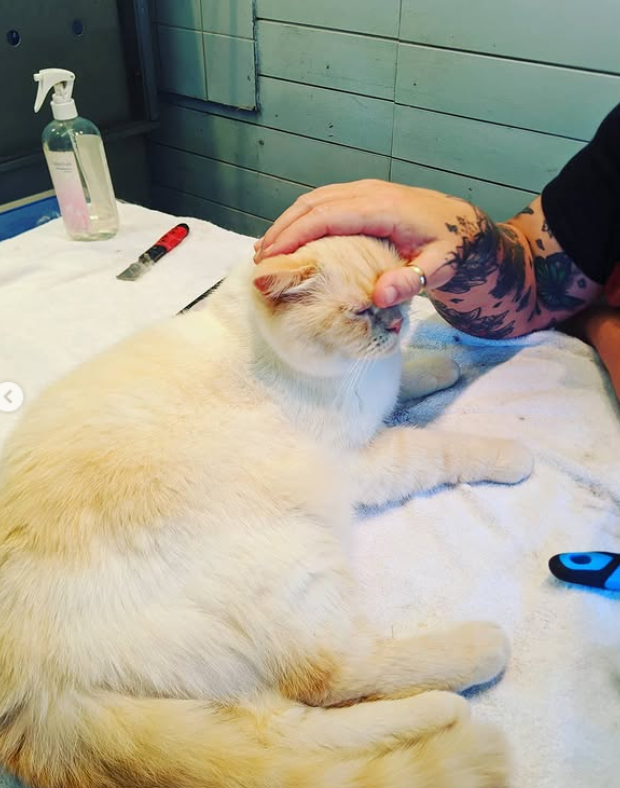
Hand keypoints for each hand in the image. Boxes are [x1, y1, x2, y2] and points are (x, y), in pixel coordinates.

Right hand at [253, 180, 481, 306]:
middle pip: (313, 205)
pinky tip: (290, 238)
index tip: (272, 257)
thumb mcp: (439, 268)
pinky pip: (324, 203)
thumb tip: (378, 296)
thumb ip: (410, 281)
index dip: (296, 235)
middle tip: (260, 260)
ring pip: (315, 201)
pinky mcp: (362, 197)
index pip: (327, 216)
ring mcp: (364, 192)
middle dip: (282, 230)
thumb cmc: (451, 248)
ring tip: (266, 251)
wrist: (464, 226)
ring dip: (288, 223)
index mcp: (383, 208)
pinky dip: (301, 219)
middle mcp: (369, 193)